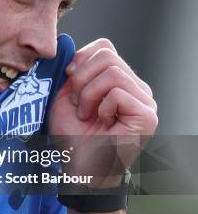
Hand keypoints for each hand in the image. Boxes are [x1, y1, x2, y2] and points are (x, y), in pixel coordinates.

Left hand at [48, 39, 157, 180]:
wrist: (79, 168)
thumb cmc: (72, 136)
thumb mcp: (66, 95)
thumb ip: (72, 69)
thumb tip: (66, 44)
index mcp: (120, 79)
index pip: (104, 47)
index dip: (81, 59)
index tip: (70, 82)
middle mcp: (137, 87)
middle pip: (107, 55)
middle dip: (81, 79)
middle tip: (78, 104)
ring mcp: (145, 101)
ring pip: (113, 72)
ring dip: (89, 94)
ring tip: (87, 114)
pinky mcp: (147, 116)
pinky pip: (118, 93)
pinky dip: (102, 107)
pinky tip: (102, 123)